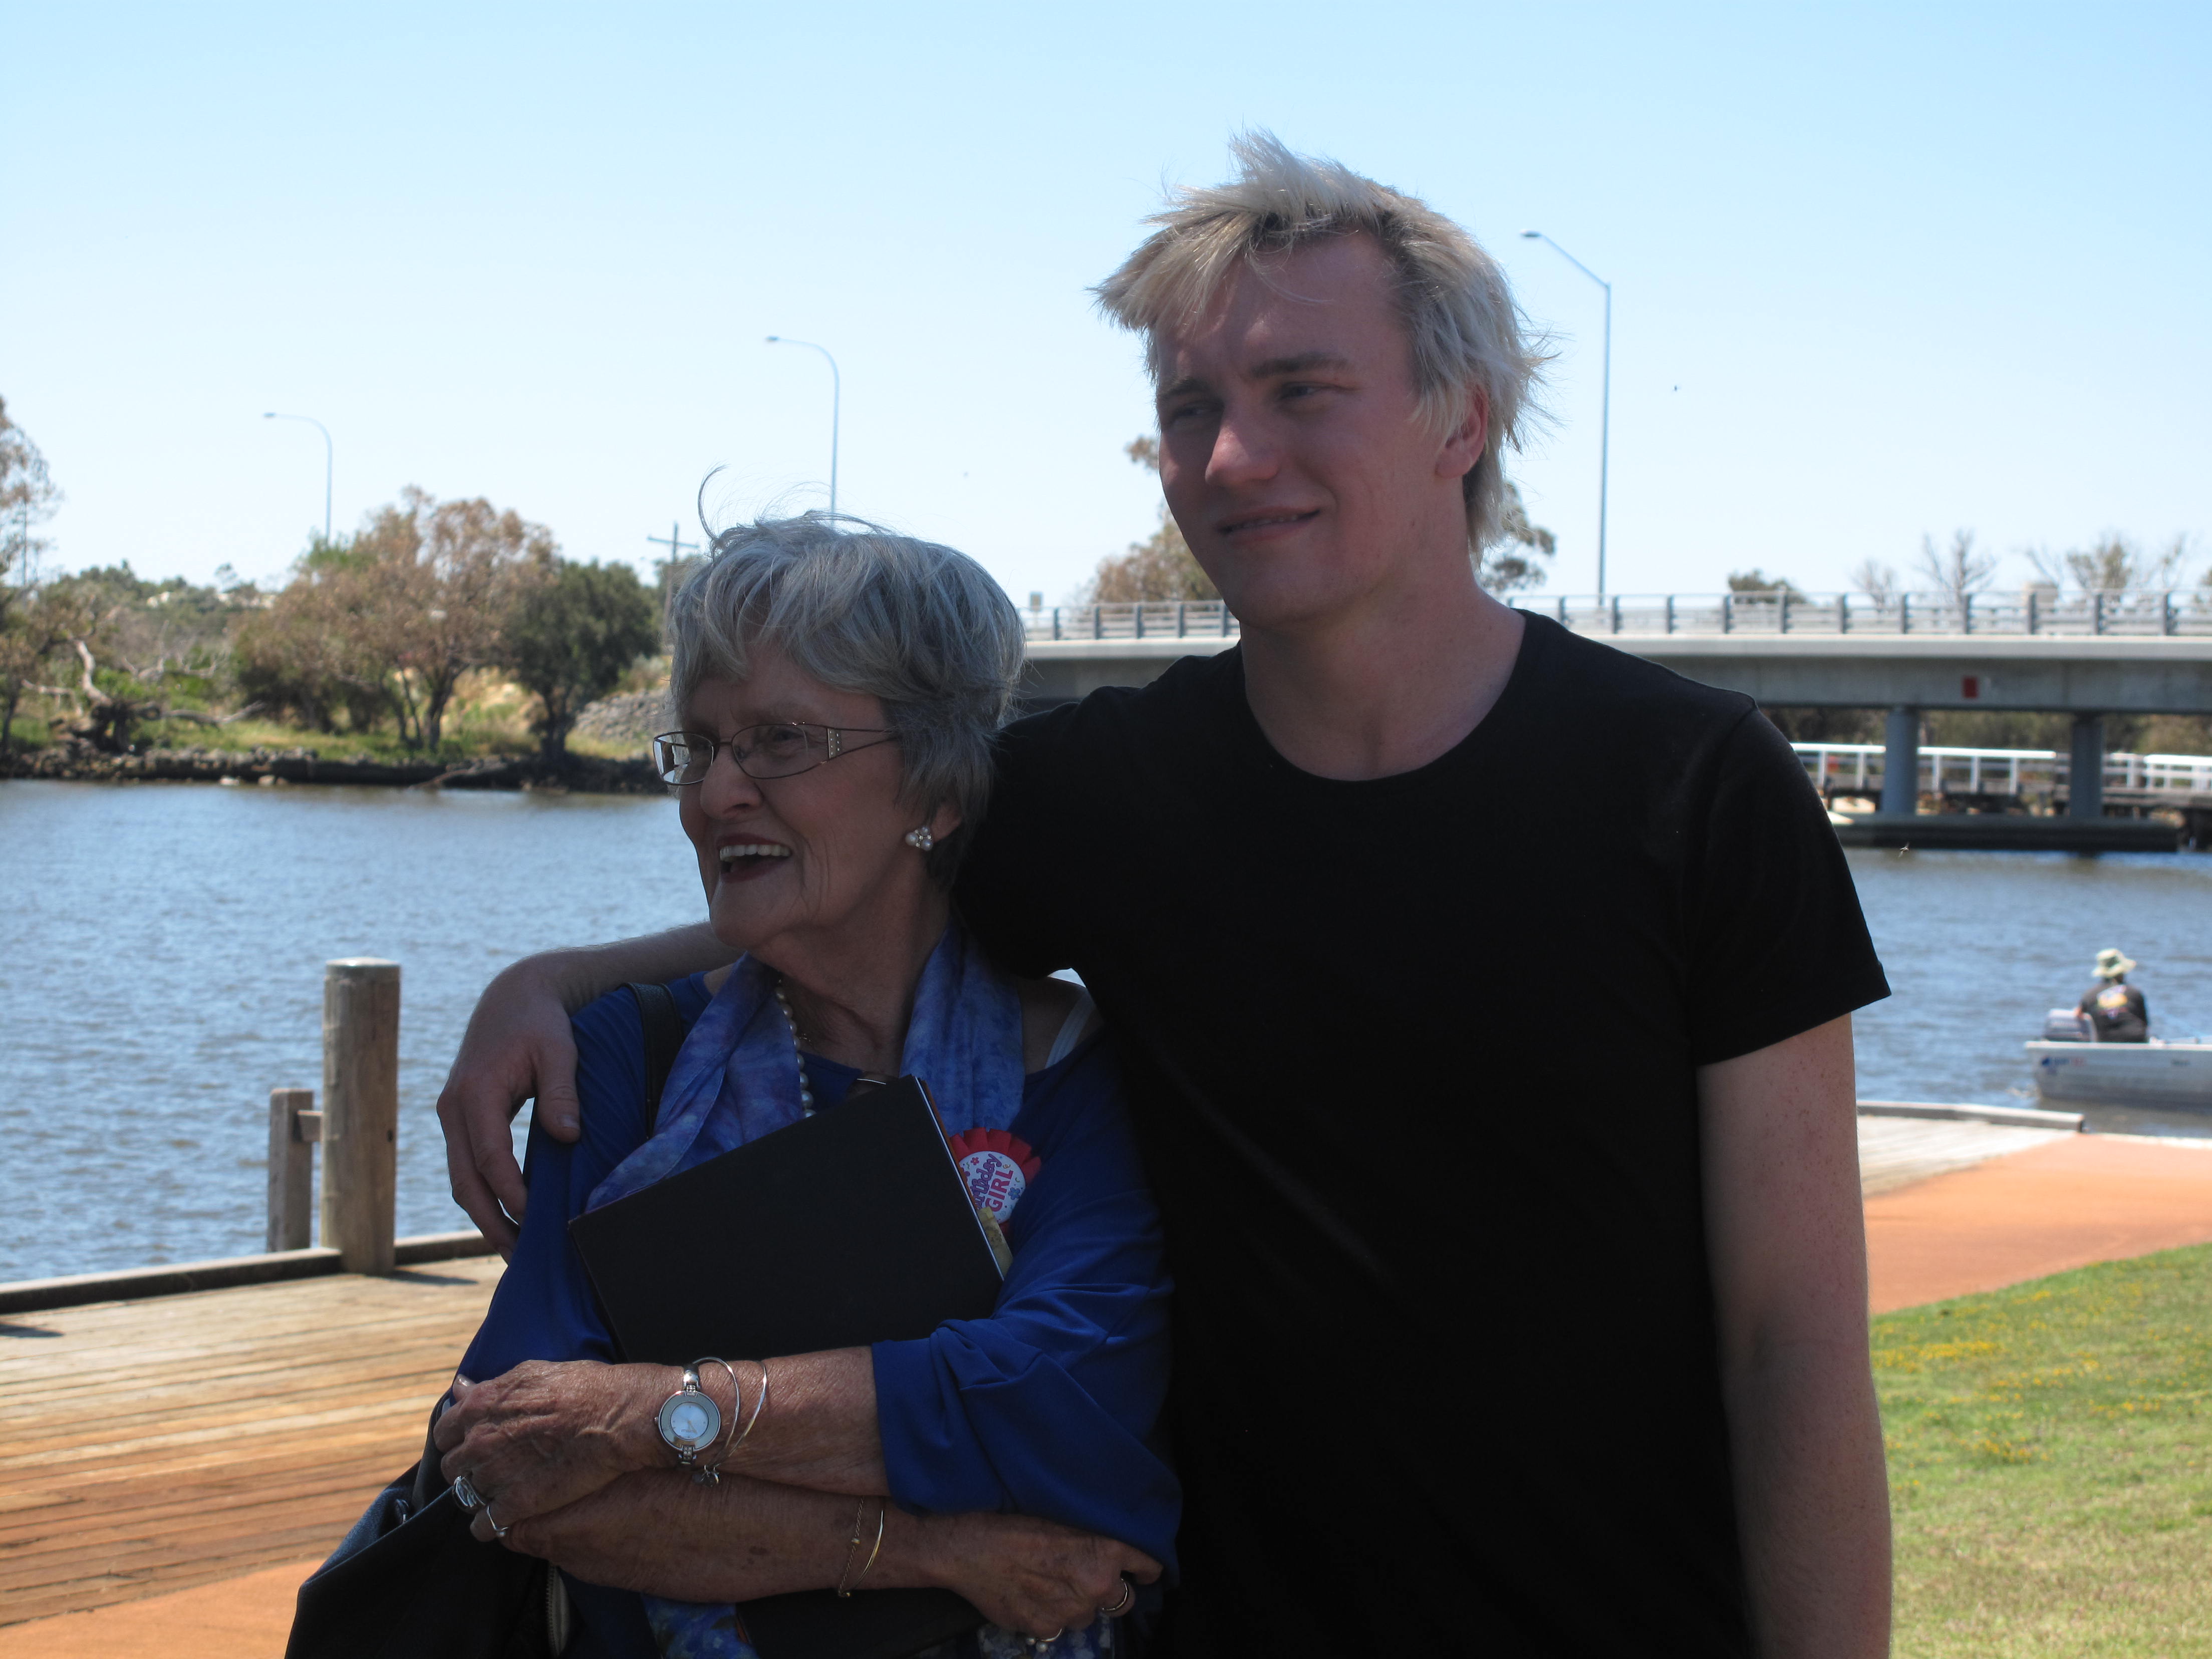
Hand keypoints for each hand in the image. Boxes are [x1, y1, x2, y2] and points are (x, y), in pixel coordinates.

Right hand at [436, 959, 583, 1252]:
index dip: (509, 1191)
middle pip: (463, 1180)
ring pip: (460, 1179)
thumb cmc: (541, 1023)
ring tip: (515, 1249)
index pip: (488, 1156)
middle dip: (489, 1220)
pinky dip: (484, 1194)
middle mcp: (453, 1108)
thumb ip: (561, 1093)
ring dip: (484, 1215)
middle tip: (519, 1256)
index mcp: (475, 1092)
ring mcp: (452, 1115)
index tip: (534, 1218)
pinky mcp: (461, 1119)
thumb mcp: (558, 1050)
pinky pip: (466, 1166)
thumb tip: (568, 1136)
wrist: (513, 997)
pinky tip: (509, 1217)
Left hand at [436, 1363, 667, 1537]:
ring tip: (498, 1494)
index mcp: (482, 1406)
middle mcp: (481, 1441)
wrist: (617, 1416)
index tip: (470, 1442)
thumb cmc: (584, 1388)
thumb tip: (461, 1388)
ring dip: (478, 1496)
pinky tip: (500, 1522)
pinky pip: (486, 1524)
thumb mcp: (532, 1373)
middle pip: (453, 1467)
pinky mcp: (518, 1503)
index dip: (457, 1438)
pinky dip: (489, 1526)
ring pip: (466, 1496)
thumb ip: (492, 1387)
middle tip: (488, 1469)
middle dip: (466, 1469)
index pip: (444, 1431)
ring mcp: (497, 1474)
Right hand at [922, 1511, 1160, 1641]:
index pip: (1147, 1565)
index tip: (1144, 1570)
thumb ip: (1093, 1538)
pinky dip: (1053, 1616)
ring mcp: (1072, 1611)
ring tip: (1055, 1584)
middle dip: (1110, 1591)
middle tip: (1090, 1577)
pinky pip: (1061, 1627)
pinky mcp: (1046, 1628)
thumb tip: (1113, 1550)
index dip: (1146, 1568)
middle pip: (1123, 1600)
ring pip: (1090, 1616)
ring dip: (1080, 1605)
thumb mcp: (1063, 1516)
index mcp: (1104, 1550)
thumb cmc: (1014, 1521)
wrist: (969, 1547)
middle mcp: (1095, 1584)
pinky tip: (1035, 1596)